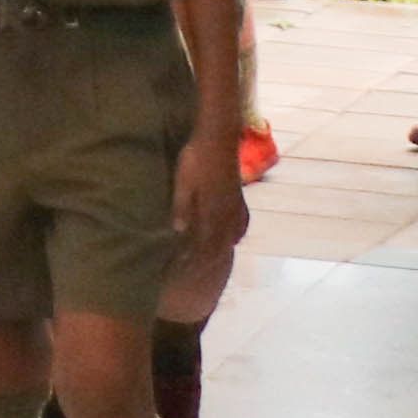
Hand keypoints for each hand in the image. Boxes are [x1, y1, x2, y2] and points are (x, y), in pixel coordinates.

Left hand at [176, 128, 250, 262]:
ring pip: (230, 236)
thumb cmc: (196, 160)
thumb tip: (178, 230)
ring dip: (222, 251)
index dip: (196, 260)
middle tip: (199, 277)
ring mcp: (235, 206)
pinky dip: (235, 234)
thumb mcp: (183, 182)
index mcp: (212, 211)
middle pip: (219, 245)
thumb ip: (182, 206)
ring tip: (215, 266)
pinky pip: (240, 223)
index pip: (205, 243)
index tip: (186, 273)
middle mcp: (227, 213)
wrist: (218, 140)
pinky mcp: (238, 198)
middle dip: (209, 262)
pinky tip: (234, 240)